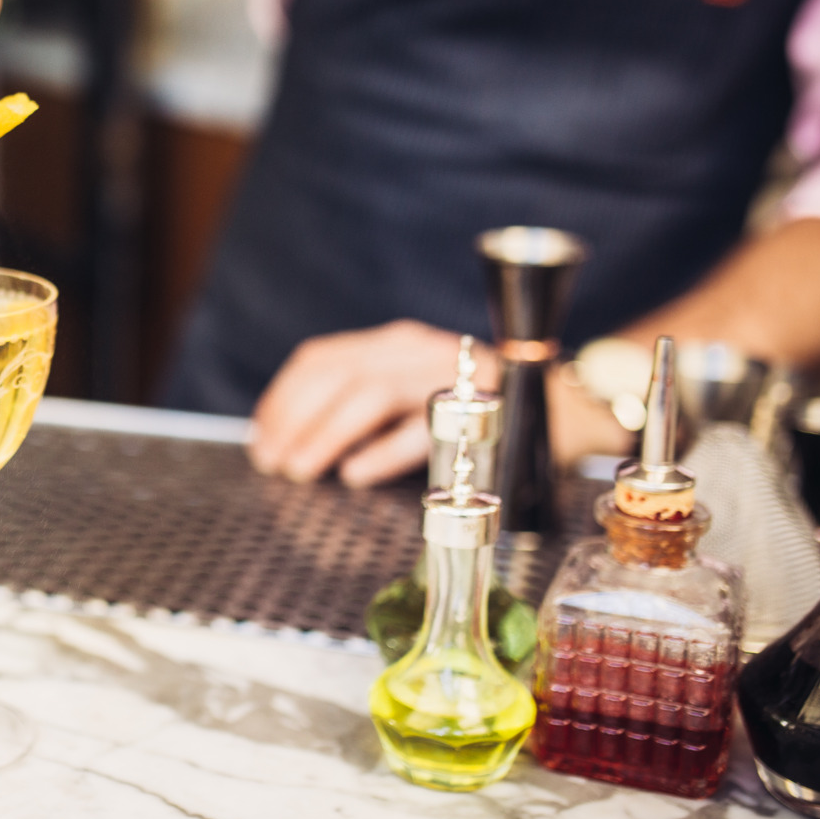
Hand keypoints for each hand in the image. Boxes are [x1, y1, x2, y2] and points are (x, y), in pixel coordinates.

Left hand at [250, 321, 483, 486]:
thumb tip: (290, 441)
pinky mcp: (482, 413)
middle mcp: (417, 350)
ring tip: (299, 470)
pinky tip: (353, 474)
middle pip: (339, 374)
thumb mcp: (408, 395)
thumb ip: (357, 406)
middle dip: (294, 418)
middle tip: (271, 462)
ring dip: (326, 434)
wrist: (560, 412)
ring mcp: (450, 377)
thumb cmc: (469, 414)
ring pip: (372, 394)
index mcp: (393, 344)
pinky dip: (381, 452)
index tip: (260, 438)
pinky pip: (422, 430)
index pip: (321, 358)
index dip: (282, 398)